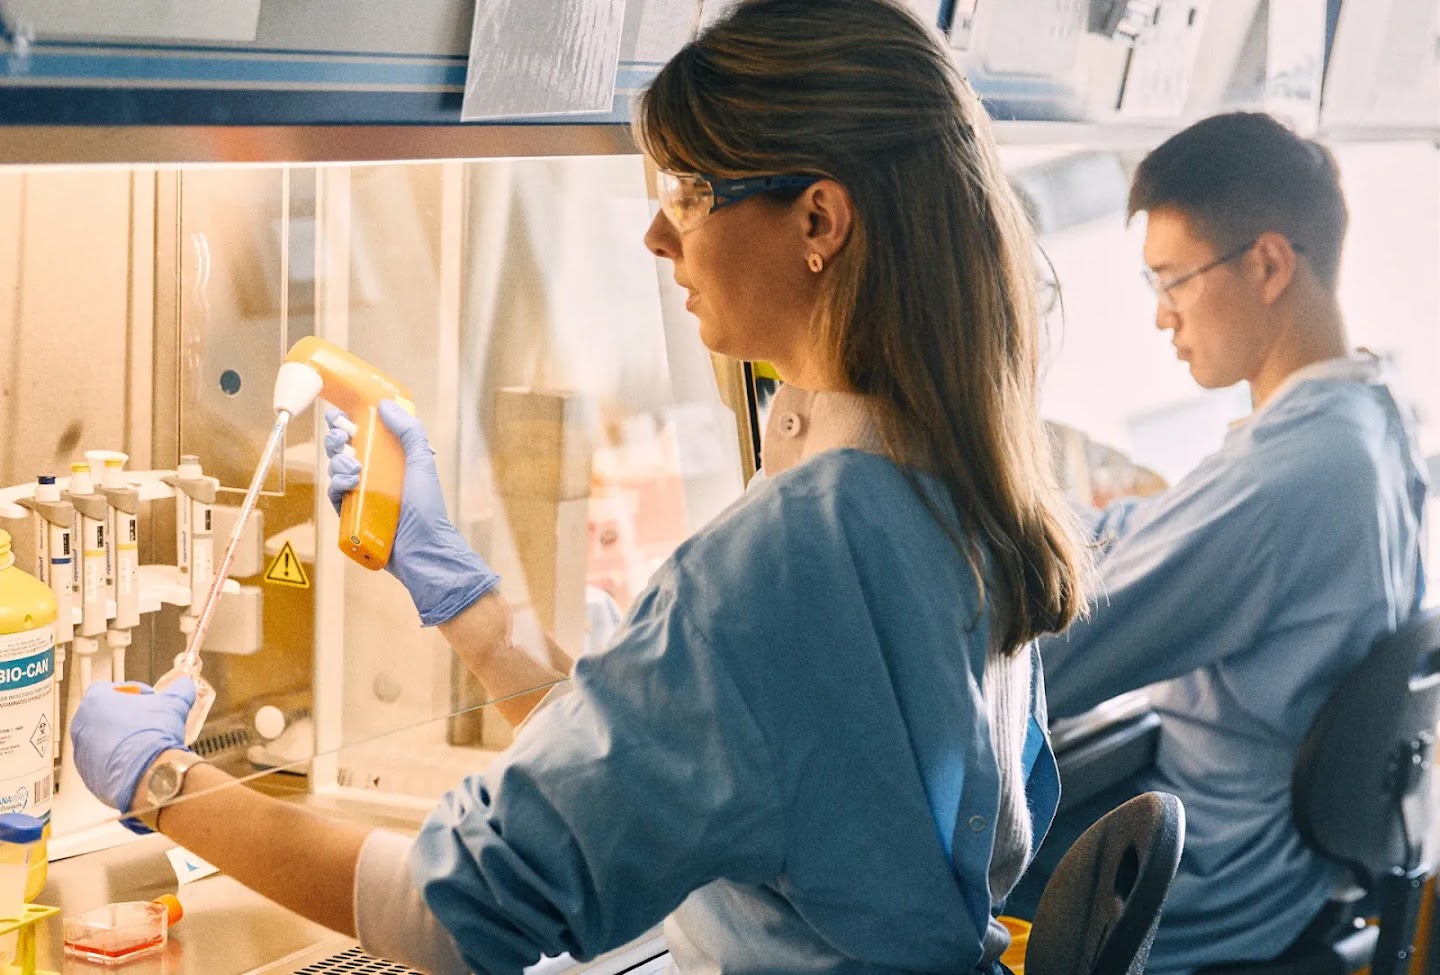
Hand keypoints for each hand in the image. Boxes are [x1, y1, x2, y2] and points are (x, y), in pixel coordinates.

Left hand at [69, 678, 195, 831]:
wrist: (149, 774)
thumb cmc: (154, 735)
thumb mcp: (175, 704)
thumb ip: (180, 689)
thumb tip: (185, 685)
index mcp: (96, 701)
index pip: (109, 688)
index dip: (133, 692)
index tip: (148, 699)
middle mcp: (82, 725)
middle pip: (104, 714)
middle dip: (126, 716)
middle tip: (147, 721)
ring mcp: (81, 752)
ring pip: (102, 739)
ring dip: (121, 739)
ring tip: (144, 743)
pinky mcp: (86, 774)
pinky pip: (101, 762)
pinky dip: (117, 759)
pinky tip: (137, 761)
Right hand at [325, 401, 499, 625]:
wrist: (421, 548)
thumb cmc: (426, 508)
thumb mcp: (422, 462)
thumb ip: (409, 432)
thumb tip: (386, 405)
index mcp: (391, 459)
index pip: (364, 434)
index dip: (349, 422)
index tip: (340, 414)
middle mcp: (374, 474)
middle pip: (344, 448)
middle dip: (337, 438)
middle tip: (342, 437)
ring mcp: (361, 493)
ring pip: (336, 468)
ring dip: (339, 460)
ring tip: (353, 466)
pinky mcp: (351, 513)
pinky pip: (335, 493)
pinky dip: (337, 484)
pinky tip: (349, 482)